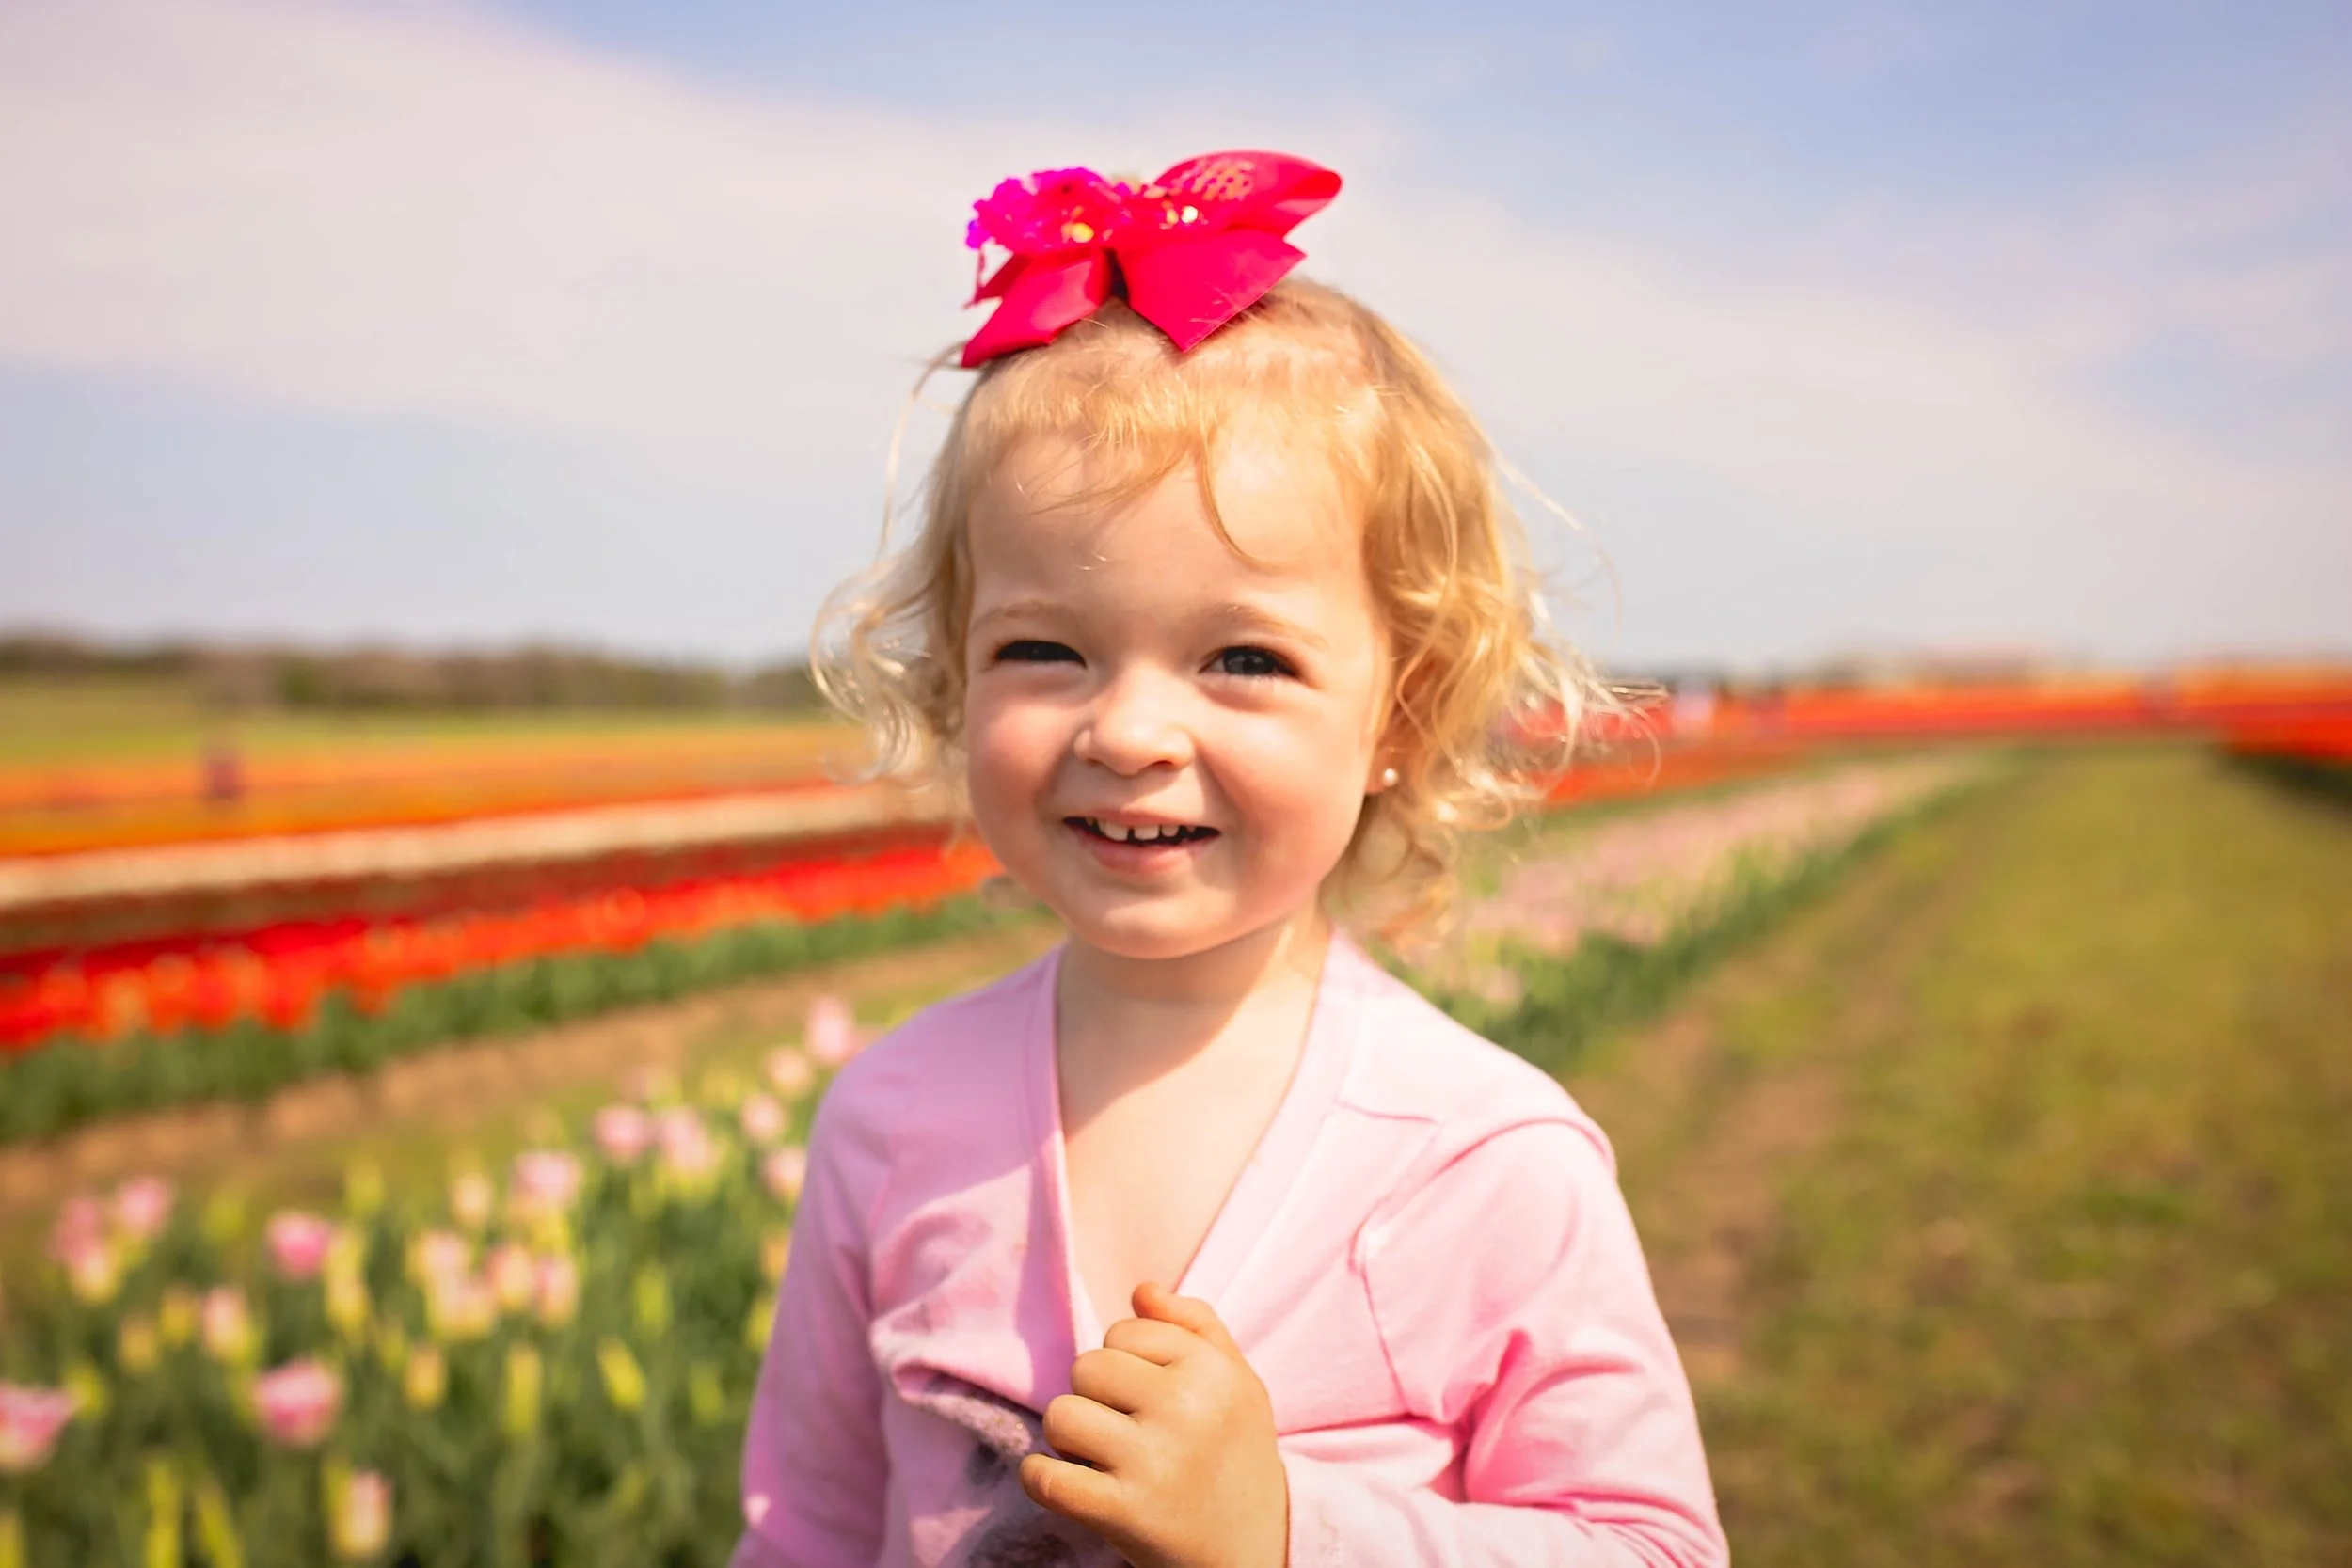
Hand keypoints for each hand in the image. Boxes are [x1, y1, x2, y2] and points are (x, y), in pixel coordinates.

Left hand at [1019, 1281, 1288, 1567]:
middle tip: (1124, 1430)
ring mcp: (1153, 1462)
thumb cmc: (1238, 1455)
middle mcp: (1185, 1409)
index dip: (1125, 1362)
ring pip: (1060, 1415)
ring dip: (1069, 1438)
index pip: (1124, 1331)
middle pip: (1086, 1367)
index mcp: (1212, 1370)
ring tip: (1100, 1456)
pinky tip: (1063, 1482)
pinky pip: (1045, 1478)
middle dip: (1095, 1397)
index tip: (1147, 1396)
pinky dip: (1040, 1478)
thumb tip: (1141, 1291)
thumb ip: (1196, 1325)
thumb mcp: (1238, 1382)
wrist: (1260, 1550)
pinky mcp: (1124, 1513)